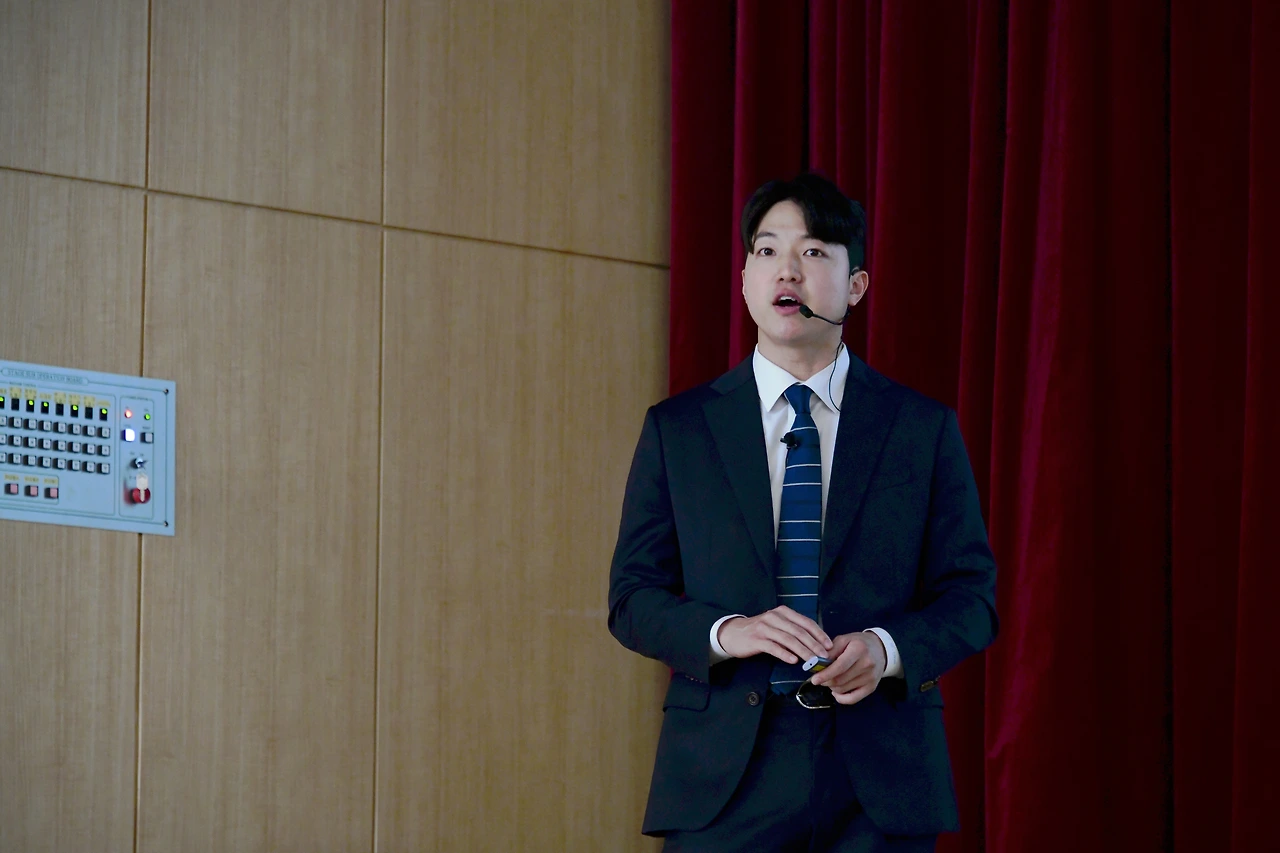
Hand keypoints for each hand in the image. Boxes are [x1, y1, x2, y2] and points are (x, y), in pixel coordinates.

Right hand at [717, 607, 832, 663]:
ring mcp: (765, 628)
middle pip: (799, 632)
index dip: (819, 634)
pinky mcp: (756, 639)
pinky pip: (774, 647)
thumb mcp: (777, 625)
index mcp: (783, 612)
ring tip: (812, 661)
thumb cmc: (760, 631)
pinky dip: (785, 654)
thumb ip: (793, 630)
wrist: (733, 633)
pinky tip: (793, 661)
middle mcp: (774, 617)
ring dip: (803, 652)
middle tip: (824, 656)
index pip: (806, 622)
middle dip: (814, 645)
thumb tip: (816, 644)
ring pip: (789, 640)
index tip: (829, 645)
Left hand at [808, 631, 885, 704]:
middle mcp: (867, 664)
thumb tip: (817, 662)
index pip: (839, 667)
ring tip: (831, 678)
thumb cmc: (858, 643)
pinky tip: (836, 691)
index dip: (825, 674)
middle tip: (820, 677)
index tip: (814, 679)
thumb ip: (830, 650)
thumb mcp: (844, 639)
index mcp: (859, 649)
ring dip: (832, 687)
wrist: (880, 649)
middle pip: (840, 680)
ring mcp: (870, 678)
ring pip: (843, 689)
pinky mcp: (871, 687)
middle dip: (826, 681)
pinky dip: (841, 698)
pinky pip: (852, 699)